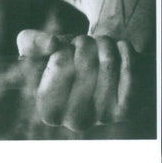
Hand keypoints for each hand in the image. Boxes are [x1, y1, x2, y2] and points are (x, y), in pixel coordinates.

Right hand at [17, 29, 137, 131]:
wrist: (94, 69)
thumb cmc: (58, 57)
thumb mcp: (33, 46)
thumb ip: (32, 41)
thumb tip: (52, 44)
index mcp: (48, 110)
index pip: (59, 65)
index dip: (63, 49)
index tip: (61, 48)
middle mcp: (74, 121)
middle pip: (85, 64)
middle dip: (85, 43)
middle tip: (83, 42)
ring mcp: (103, 118)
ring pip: (108, 64)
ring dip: (105, 44)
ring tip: (100, 44)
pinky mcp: (127, 111)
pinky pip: (130, 75)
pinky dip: (126, 53)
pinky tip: (120, 47)